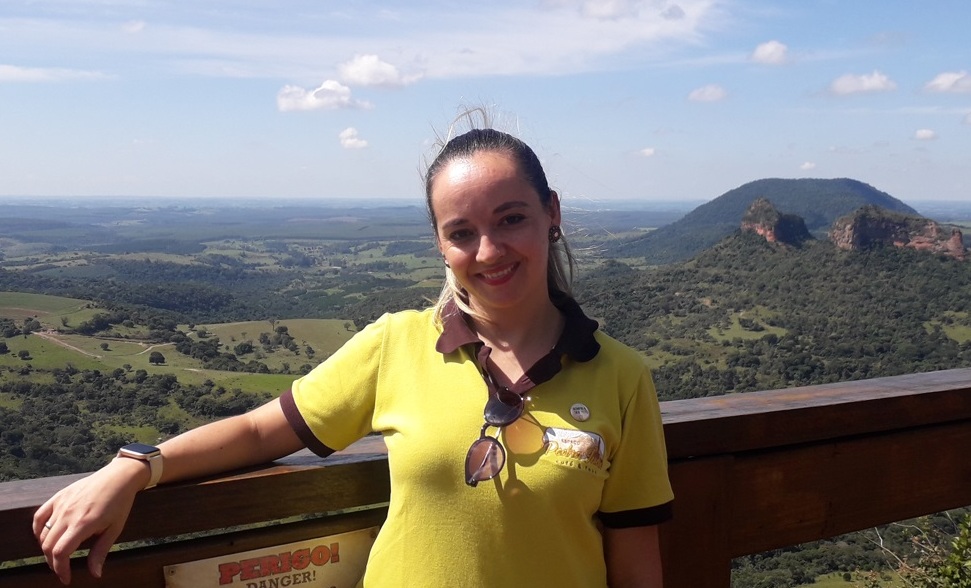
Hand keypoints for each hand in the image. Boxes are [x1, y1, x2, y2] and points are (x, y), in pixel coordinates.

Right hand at [32, 457, 148, 584]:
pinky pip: (39, 516)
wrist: (119, 477)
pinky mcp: (58, 496)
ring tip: (57, 556)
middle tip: (62, 570)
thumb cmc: (120, 503)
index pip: (60, 552)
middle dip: (53, 563)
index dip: (61, 569)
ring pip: (43, 533)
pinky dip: (38, 530)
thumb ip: (101, 552)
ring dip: (46, 548)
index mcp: (84, 523)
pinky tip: (45, 538)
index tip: (66, 579)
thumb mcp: (115, 529)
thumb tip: (95, 574)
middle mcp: (68, 514)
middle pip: (48, 546)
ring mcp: (61, 504)